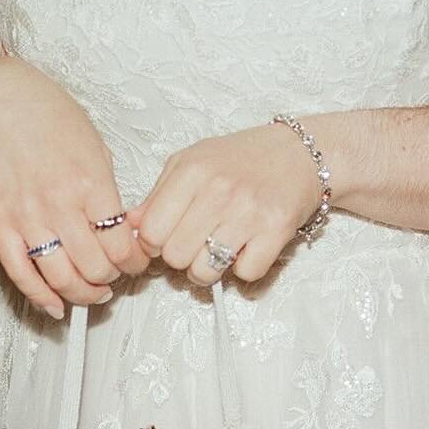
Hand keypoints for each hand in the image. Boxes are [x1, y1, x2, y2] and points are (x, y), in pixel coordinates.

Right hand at [0, 54, 147, 317]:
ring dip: (83, 295)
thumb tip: (122, 227)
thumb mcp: (93, 144)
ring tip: (93, 294)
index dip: (135, 263)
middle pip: (97, 268)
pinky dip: (41, 298)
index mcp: (92, 183)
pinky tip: (55, 306)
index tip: (136, 262)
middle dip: (112, 279)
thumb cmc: (48, 114)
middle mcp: (61, 205)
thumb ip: (106, 189)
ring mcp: (27, 217)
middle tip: (115, 276)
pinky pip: (21, 274)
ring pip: (62, 279)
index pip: (123, 245)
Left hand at [131, 123, 327, 285]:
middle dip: (181, 257)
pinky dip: (243, 269)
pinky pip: (245, 274)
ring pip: (206, 271)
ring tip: (216, 249)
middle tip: (195, 243)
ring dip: (208, 269)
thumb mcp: (191, 163)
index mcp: (191, 171)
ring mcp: (248, 212)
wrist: (298, 153)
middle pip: (175, 256)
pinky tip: (245, 248)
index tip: (166, 238)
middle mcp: (218, 191)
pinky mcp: (276, 230)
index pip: (151, 231)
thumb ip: (158, 195)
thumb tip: (130, 226)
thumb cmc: (241, 159)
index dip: (154, 243)